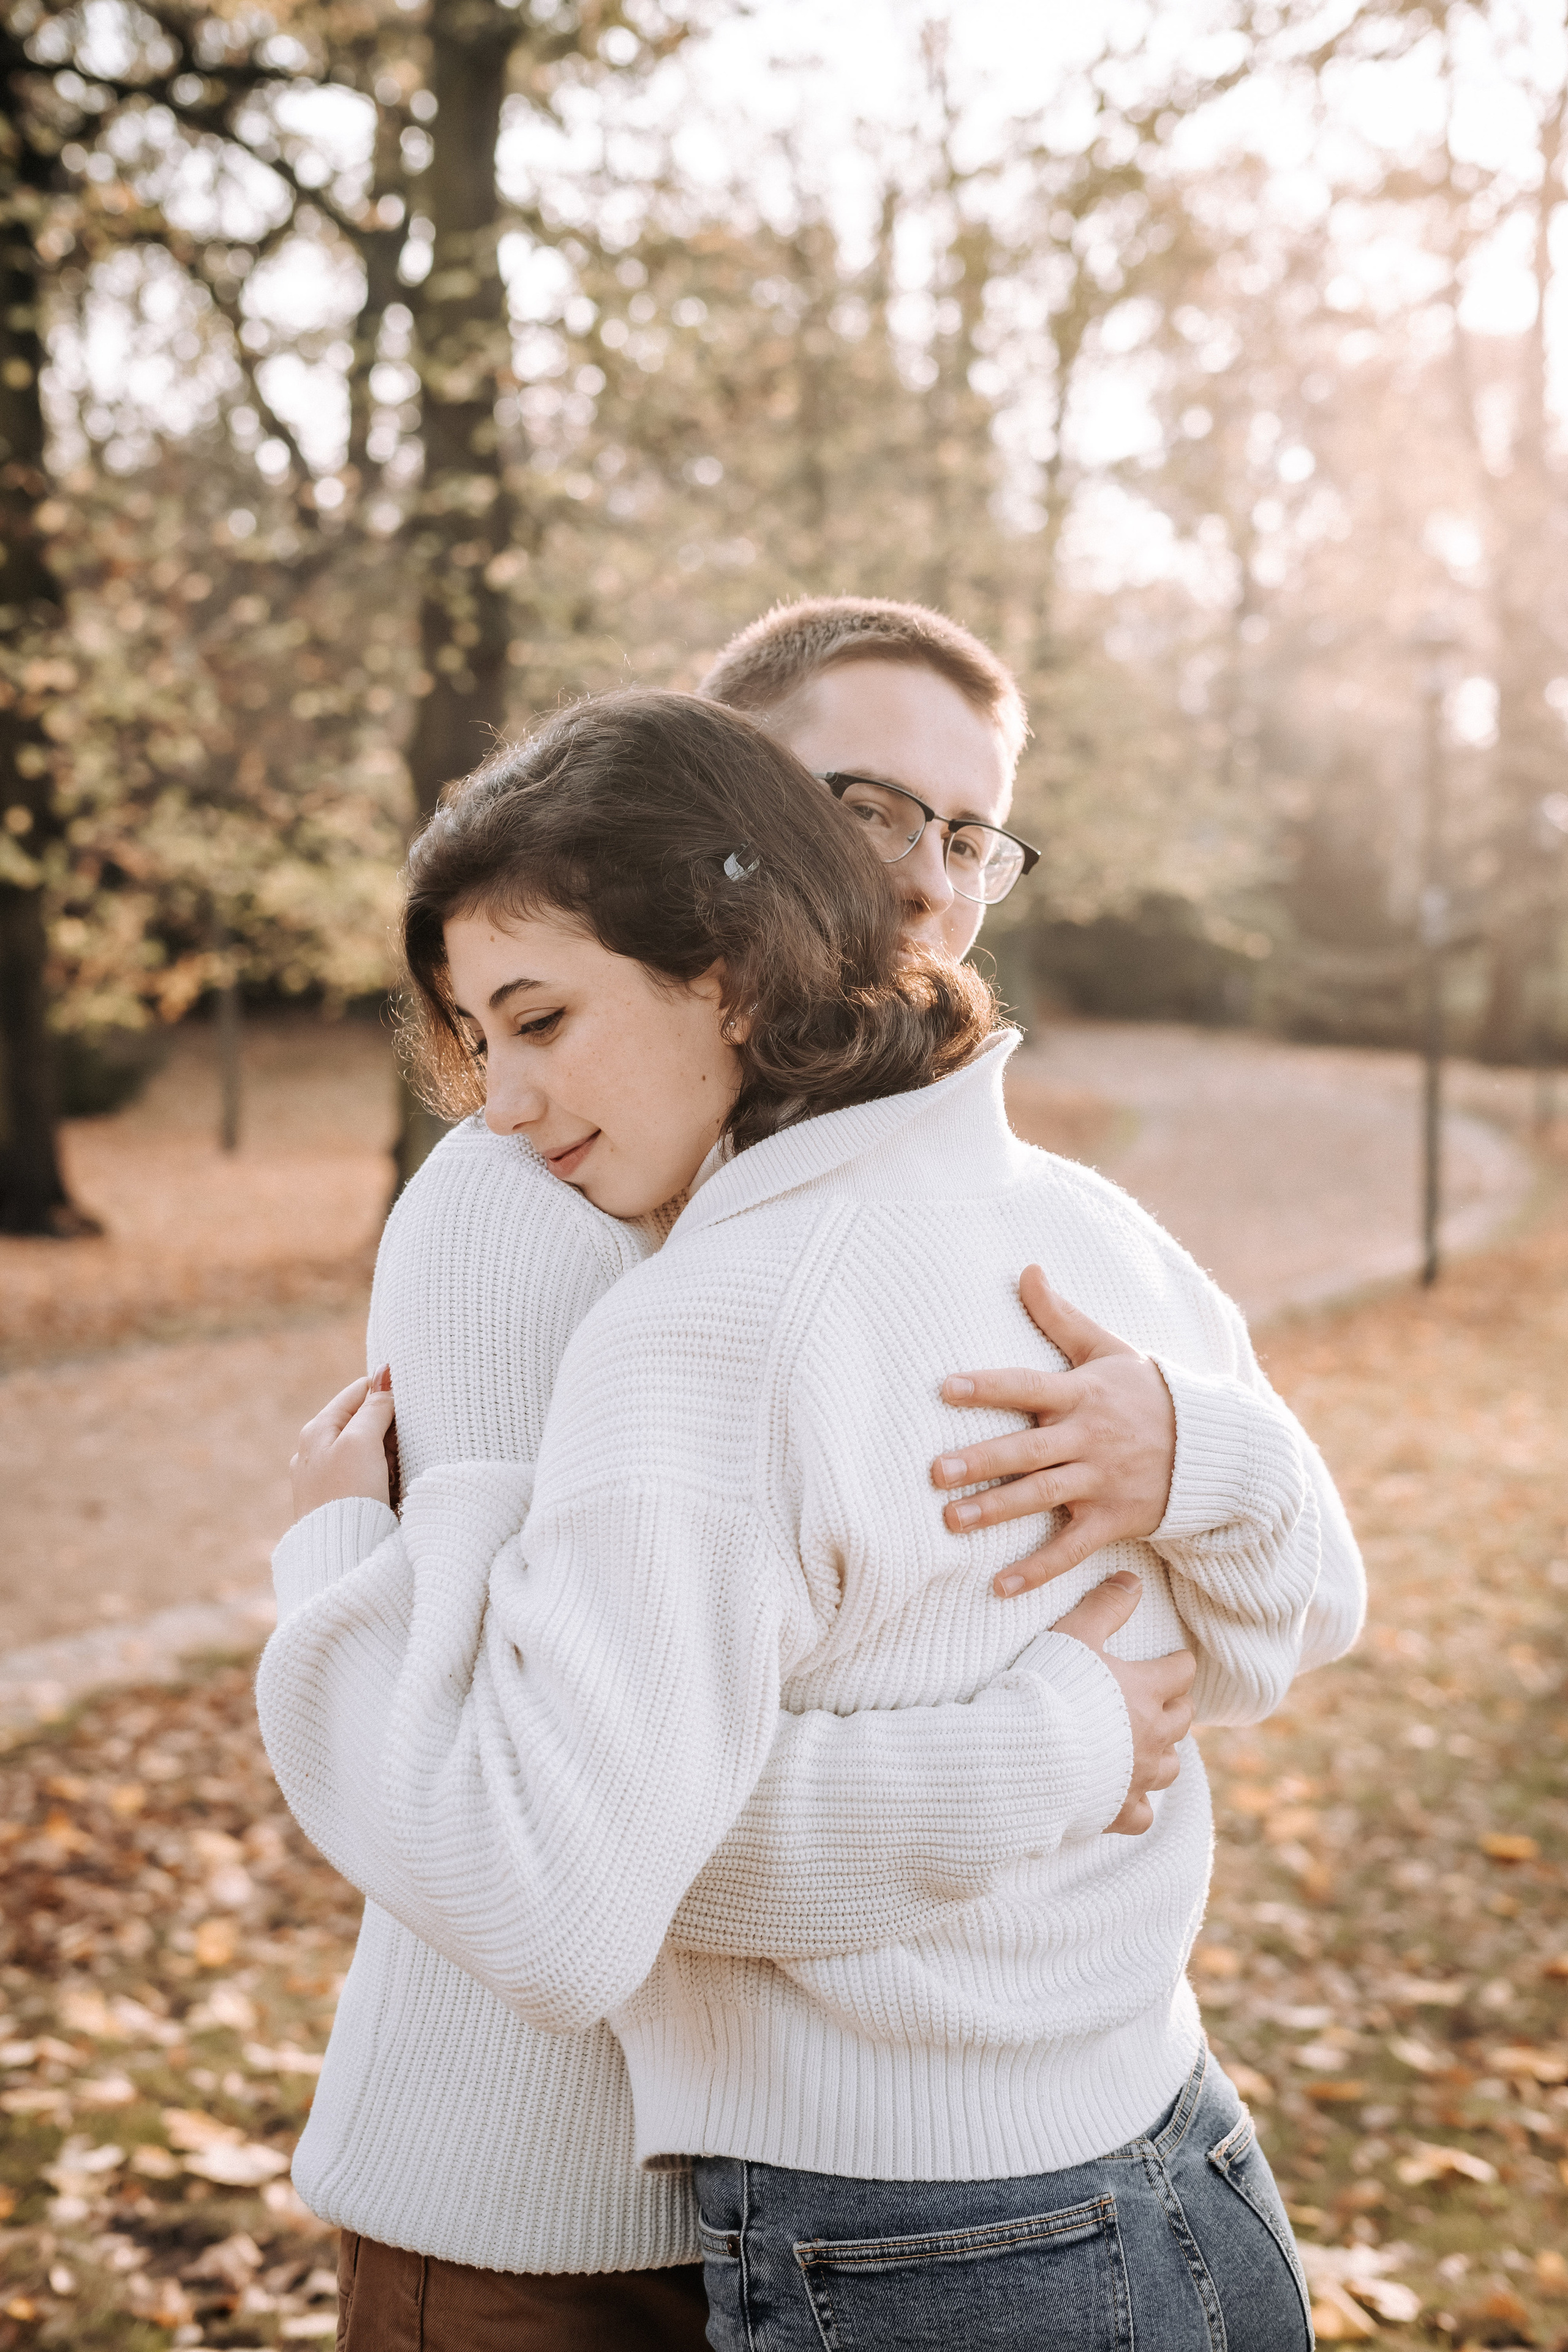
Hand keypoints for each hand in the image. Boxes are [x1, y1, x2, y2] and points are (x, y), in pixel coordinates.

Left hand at [290, 1368, 396, 1519]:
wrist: (338, 1554)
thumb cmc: (347, 1495)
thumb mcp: (362, 1442)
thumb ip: (374, 1406)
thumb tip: (385, 1372)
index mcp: (317, 1430)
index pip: (359, 1392)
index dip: (388, 1396)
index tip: (410, 1410)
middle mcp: (316, 1451)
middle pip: (365, 1422)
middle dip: (389, 1433)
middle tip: (398, 1452)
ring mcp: (326, 1478)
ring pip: (369, 1452)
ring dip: (388, 1459)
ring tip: (392, 1477)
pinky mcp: (338, 1501)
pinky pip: (368, 1478)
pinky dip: (383, 1480)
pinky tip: (388, 1493)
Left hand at [934, 1265, 1176, 1597]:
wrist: (1212, 1448)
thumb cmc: (1147, 1393)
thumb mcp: (1108, 1350)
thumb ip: (1061, 1317)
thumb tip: (1027, 1269)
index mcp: (1083, 1394)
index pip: (1028, 1386)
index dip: (988, 1387)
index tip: (945, 1388)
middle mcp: (1088, 1438)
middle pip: (1028, 1449)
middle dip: (982, 1460)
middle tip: (936, 1471)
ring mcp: (1101, 1481)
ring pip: (1042, 1496)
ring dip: (997, 1510)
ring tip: (952, 1519)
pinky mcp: (1112, 1519)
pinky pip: (1071, 1548)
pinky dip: (1038, 1569)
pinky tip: (1000, 1585)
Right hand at [1051, 1573, 1194, 1833]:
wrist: (1026, 1753)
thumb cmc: (1050, 1689)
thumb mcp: (1075, 1634)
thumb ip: (1106, 1606)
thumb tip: (1132, 1580)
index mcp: (1147, 1690)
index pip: (1181, 1670)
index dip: (1177, 1662)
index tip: (1170, 1660)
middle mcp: (1153, 1735)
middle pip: (1183, 1718)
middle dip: (1175, 1706)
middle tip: (1158, 1699)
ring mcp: (1139, 1777)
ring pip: (1172, 1767)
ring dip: (1163, 1753)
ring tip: (1146, 1744)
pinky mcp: (1120, 1810)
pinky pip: (1143, 1814)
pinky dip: (1138, 1804)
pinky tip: (1126, 1795)